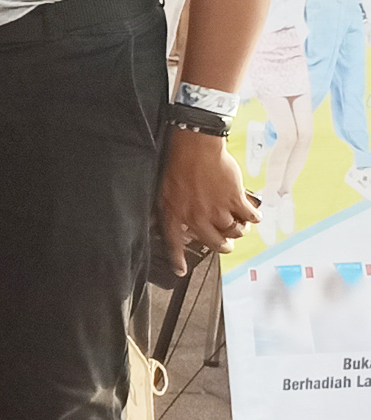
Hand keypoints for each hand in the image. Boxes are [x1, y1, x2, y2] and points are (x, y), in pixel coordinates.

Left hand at [160, 127, 257, 273]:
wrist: (195, 147)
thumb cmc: (178, 165)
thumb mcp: (164, 192)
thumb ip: (169, 211)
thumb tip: (171, 226)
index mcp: (175, 215)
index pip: (174, 244)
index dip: (178, 261)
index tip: (181, 272)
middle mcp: (196, 217)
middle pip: (216, 244)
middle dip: (224, 246)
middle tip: (227, 242)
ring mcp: (217, 210)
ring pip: (235, 232)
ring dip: (239, 229)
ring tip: (239, 221)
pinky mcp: (235, 200)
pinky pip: (251, 218)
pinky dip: (254, 217)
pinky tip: (252, 213)